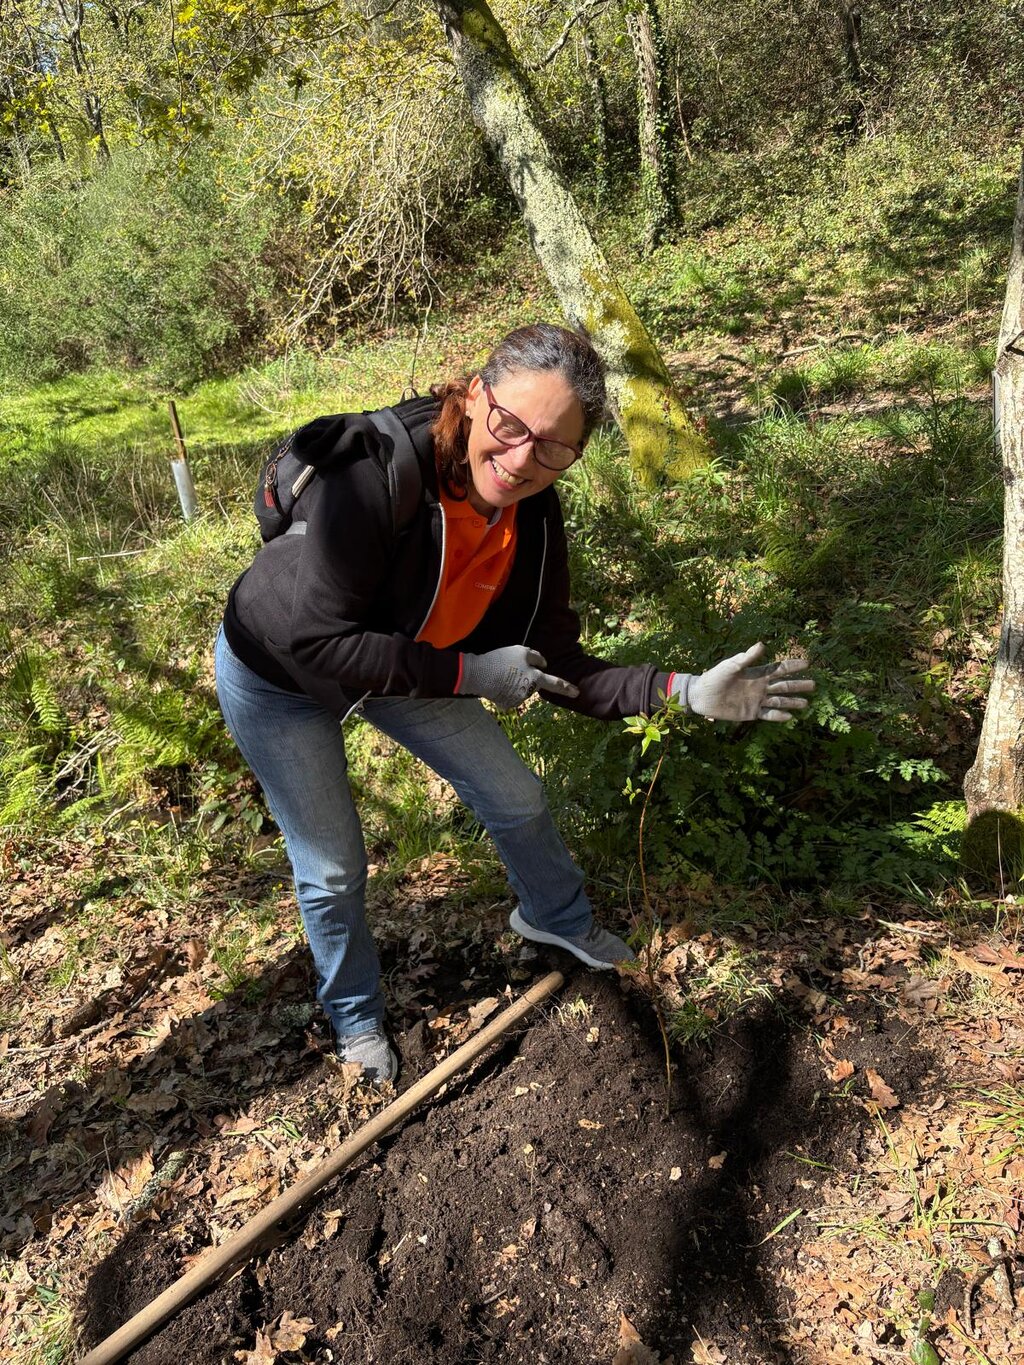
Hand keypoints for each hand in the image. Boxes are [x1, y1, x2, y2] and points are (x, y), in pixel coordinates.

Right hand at [458, 646, 578, 709]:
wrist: (479, 674)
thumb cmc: (501, 660)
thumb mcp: (520, 651)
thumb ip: (535, 657)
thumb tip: (543, 664)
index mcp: (535, 678)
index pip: (555, 683)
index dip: (566, 687)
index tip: (576, 692)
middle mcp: (529, 691)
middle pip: (533, 684)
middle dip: (529, 679)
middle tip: (525, 675)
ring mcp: (518, 700)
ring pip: (521, 690)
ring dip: (515, 683)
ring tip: (501, 674)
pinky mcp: (507, 704)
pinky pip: (510, 696)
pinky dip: (506, 690)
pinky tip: (497, 683)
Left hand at [673, 643, 814, 721]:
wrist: (701, 696)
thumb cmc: (714, 677)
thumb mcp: (730, 665)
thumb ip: (746, 657)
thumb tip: (762, 644)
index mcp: (757, 673)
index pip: (779, 669)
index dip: (793, 666)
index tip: (807, 663)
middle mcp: (760, 687)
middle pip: (784, 685)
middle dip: (798, 685)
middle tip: (814, 685)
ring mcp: (757, 700)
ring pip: (779, 701)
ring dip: (793, 702)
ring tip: (807, 704)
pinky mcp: (751, 713)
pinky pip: (768, 715)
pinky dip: (778, 716)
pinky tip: (790, 717)